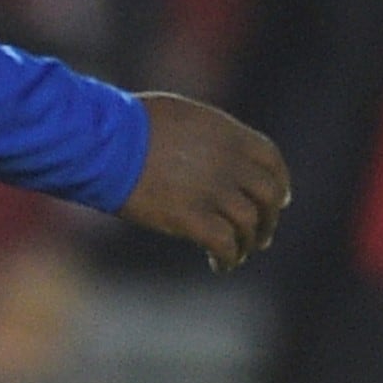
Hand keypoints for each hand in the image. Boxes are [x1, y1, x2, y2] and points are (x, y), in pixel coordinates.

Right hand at [122, 92, 287, 270]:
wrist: (101, 142)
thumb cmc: (128, 124)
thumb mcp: (181, 117)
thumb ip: (209, 137)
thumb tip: (218, 155)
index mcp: (228, 133)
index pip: (271, 160)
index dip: (279, 182)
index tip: (280, 199)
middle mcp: (229, 162)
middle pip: (268, 196)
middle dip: (268, 219)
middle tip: (262, 237)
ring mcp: (213, 190)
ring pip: (250, 224)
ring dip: (248, 243)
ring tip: (237, 254)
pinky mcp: (192, 217)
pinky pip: (225, 244)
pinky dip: (228, 258)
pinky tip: (219, 264)